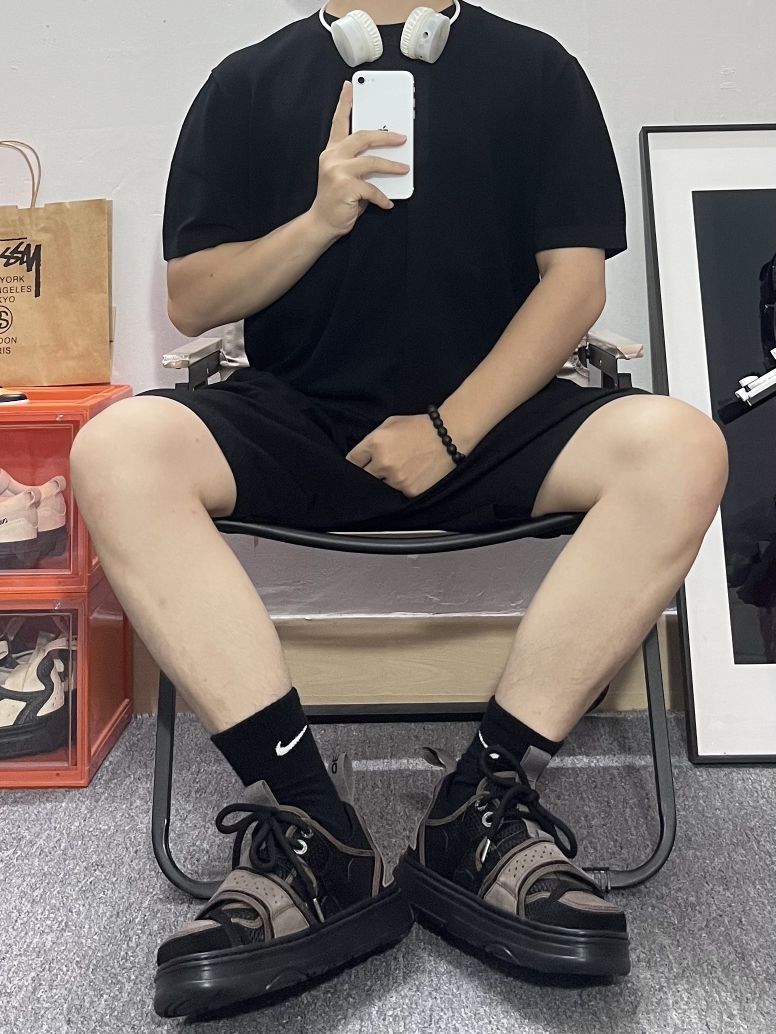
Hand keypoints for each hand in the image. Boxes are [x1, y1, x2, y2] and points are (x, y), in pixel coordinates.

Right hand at [308, 80, 410, 238]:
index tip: (350, 86)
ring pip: (371, 162)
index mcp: (332, 151)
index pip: (339, 122)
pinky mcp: (345, 187)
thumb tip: (385, 156)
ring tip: (404, 168)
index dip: (345, 103)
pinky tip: (388, 203)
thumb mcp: (345, 175)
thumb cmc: (337, 200)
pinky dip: (383, 197)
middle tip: (401, 137)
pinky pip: (372, 189)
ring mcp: (338, 171)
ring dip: (391, 165)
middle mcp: (333, 157)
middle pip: (362, 137)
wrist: (322, 222)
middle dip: (385, 136)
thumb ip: (359, 162)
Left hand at [345, 413, 456, 497]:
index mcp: (376, 442)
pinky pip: (397, 493)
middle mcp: (383, 462)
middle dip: (369, 472)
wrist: (449, 436)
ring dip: (386, 481)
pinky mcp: (409, 491)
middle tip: (381, 467)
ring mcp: (397, 479)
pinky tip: (411, 475)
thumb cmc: (421, 427)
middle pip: (363, 476)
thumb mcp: (391, 423)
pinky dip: (401, 487)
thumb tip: (360, 455)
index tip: (360, 464)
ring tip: (401, 469)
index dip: (357, 462)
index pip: (352, 460)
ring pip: (380, 487)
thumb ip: (372, 439)